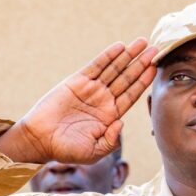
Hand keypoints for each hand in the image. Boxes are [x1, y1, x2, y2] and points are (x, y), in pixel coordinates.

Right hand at [0, 38, 156, 163]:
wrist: (40, 140)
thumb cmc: (66, 150)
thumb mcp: (93, 153)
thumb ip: (110, 141)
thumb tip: (121, 123)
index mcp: (110, 116)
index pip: (132, 95)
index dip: (144, 81)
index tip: (155, 68)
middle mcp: (103, 101)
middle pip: (127, 78)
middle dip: (141, 64)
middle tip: (154, 49)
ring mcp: (91, 90)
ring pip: (114, 69)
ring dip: (128, 56)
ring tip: (141, 42)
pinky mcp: (77, 81)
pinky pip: (96, 66)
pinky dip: (108, 56)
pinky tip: (120, 47)